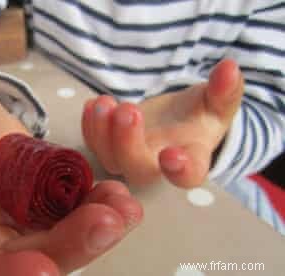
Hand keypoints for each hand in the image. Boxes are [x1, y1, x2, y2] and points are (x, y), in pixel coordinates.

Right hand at [0, 80, 142, 275]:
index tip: (38, 269)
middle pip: (26, 261)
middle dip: (67, 249)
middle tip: (105, 223)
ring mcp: (21, 232)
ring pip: (59, 245)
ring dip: (93, 232)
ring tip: (122, 207)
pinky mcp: (49, 217)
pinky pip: (77, 222)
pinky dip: (100, 212)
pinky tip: (121, 196)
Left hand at [82, 59, 243, 187]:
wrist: (176, 119)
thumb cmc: (199, 114)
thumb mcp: (217, 102)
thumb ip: (224, 90)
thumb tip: (230, 69)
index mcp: (190, 159)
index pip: (188, 174)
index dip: (179, 170)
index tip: (171, 155)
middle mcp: (156, 164)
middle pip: (137, 168)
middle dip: (128, 142)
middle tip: (129, 111)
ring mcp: (129, 157)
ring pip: (109, 158)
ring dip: (101, 133)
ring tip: (104, 104)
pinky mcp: (110, 146)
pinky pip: (94, 144)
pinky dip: (89, 127)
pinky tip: (93, 104)